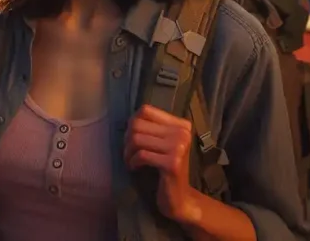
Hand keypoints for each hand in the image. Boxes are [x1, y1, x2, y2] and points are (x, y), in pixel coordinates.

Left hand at [125, 104, 200, 223]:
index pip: (146, 110)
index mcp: (181, 124)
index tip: (132, 139)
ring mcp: (178, 147)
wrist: (180, 198)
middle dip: (127, 139)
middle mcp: (182, 132)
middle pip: (138, 124)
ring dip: (127, 152)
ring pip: (137, 139)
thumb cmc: (166, 169)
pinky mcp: (172, 163)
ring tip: (130, 161)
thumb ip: (152, 129)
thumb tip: (129, 120)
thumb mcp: (163, 144)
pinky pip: (141, 155)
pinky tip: (135, 168)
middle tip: (128, 153)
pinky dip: (133, 162)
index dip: (132, 123)